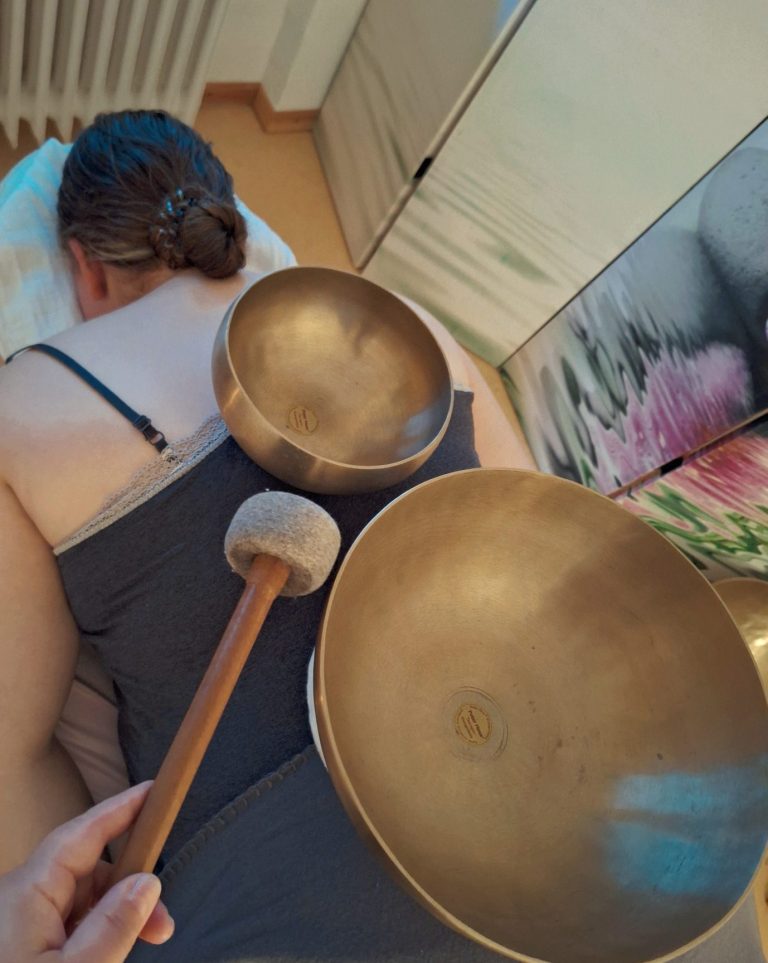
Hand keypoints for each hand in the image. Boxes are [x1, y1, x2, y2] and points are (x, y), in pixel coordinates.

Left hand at [0, 781, 173, 961]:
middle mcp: (18, 899)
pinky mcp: (15, 946)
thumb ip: (114, 926)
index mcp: (27, 893)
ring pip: (76, 901)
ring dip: (114, 916)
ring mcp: (14, 924)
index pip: (83, 834)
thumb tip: (147, 881)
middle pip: (86, 871)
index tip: (154, 791)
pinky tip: (110, 955)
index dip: (121, 810)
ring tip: (146, 946)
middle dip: (130, 887)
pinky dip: (92, 934)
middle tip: (165, 925)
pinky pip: (62, 925)